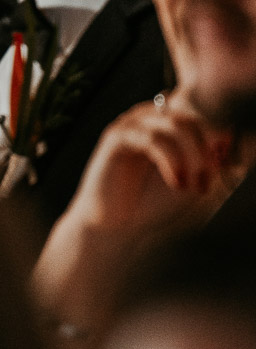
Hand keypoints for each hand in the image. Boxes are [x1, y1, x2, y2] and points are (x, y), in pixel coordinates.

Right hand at [34, 92, 252, 346]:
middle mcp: (151, 117)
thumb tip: (232, 135)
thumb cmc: (155, 206)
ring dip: (194, 157)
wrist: (116, 230)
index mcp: (169, 125)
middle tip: (206, 186)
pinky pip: (154, 138)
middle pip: (195, 118)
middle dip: (208, 153)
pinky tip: (177, 183)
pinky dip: (172, 161)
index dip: (221, 145)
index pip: (205, 119)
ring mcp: (133, 124)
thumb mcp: (197, 183)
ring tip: (192, 188)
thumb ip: (215, 161)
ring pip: (178, 124)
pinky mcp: (116, 138)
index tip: (224, 175)